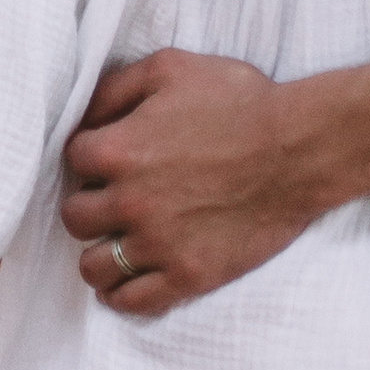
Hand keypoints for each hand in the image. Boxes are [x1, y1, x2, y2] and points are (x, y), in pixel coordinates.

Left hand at [59, 49, 322, 314]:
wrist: (297, 150)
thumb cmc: (238, 101)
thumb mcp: (170, 68)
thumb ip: (116, 88)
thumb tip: (85, 114)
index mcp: (120, 150)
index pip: (72, 159)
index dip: (90, 154)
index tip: (108, 155)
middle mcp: (129, 202)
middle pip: (75, 217)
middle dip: (90, 203)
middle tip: (112, 198)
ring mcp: (158, 244)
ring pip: (94, 266)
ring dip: (99, 251)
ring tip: (116, 241)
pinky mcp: (187, 276)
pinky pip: (132, 301)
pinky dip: (121, 293)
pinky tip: (129, 278)